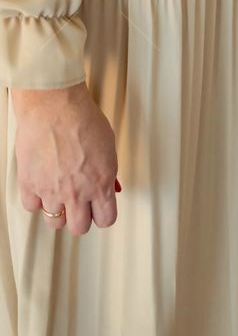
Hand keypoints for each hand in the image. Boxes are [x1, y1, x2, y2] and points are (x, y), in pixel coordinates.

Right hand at [11, 81, 118, 234]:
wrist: (54, 107)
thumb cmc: (82, 118)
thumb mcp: (108, 145)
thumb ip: (108, 169)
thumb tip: (109, 183)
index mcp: (100, 183)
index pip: (106, 219)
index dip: (104, 214)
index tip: (101, 210)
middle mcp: (77, 193)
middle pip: (79, 228)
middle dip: (81, 217)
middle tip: (80, 204)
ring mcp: (51, 192)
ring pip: (54, 222)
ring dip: (58, 209)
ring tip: (59, 192)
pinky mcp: (30, 186)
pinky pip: (32, 206)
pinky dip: (36, 199)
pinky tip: (42, 185)